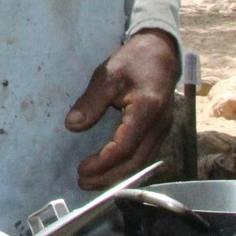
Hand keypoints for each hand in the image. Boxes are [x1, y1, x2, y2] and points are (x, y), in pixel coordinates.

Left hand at [66, 29, 180, 189]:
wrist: (160, 52)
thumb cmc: (133, 60)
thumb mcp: (108, 75)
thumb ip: (91, 102)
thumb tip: (72, 126)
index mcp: (147, 110)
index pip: (124, 147)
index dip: (102, 163)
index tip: (82, 169)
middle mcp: (160, 125)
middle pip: (135, 163)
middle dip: (108, 178)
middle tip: (83, 182)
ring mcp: (163, 130)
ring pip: (142, 164)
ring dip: (118, 177)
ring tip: (93, 181)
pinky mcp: (161, 131)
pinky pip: (145, 157)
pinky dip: (127, 168)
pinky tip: (111, 171)